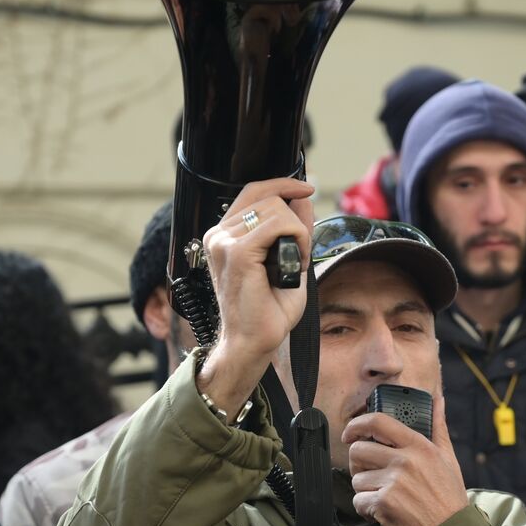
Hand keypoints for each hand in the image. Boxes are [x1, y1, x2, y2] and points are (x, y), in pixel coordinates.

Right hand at [196, 178, 314, 416]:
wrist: (254, 341)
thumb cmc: (266, 310)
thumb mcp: (288, 258)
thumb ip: (294, 226)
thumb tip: (303, 198)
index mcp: (224, 236)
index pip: (253, 191)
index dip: (282, 184)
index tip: (306, 189)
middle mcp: (219, 235)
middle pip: (268, 197)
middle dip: (296, 220)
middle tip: (298, 254)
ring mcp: (224, 242)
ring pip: (277, 209)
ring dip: (298, 234)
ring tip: (294, 263)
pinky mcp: (237, 252)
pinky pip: (279, 224)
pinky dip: (297, 239)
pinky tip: (295, 262)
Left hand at [342, 395, 467, 525]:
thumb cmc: (449, 499)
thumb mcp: (448, 459)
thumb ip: (438, 428)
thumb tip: (437, 400)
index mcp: (419, 446)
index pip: (378, 422)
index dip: (357, 424)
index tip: (351, 432)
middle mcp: (404, 461)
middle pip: (358, 450)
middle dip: (358, 463)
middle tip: (370, 472)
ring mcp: (392, 483)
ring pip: (356, 478)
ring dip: (365, 489)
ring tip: (384, 495)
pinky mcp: (383, 505)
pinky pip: (358, 501)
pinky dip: (367, 509)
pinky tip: (383, 510)